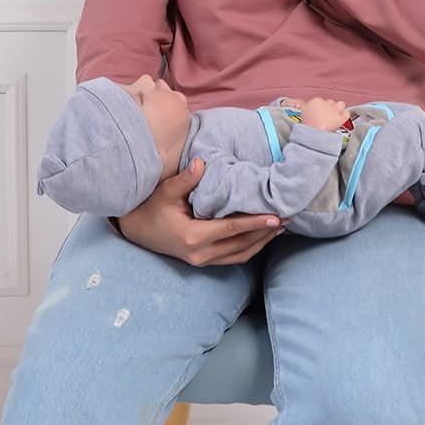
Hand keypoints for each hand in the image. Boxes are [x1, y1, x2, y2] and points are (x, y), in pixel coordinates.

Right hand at [117, 157, 289, 265]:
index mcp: (193, 236)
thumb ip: (185, 179)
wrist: (135, 230)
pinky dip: (250, 248)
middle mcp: (201, 253)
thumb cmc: (150, 208)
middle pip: (241, 245)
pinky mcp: (203, 261)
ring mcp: (202, 260)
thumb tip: (201, 162)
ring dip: (262, 242)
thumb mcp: (165, 191)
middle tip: (288, 218)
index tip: (276, 216)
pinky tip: (262, 238)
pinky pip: (233, 258)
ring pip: (240, 255)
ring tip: (282, 228)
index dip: (255, 223)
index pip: (232, 229)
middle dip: (266, 233)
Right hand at [301, 97, 350, 132]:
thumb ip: (309, 109)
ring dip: (339, 109)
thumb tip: (314, 110)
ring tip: (336, 116)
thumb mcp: (303, 115)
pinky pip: (346, 113)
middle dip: (330, 108)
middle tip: (327, 116)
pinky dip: (344, 116)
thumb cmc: (307, 127)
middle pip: (331, 102)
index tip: (320, 113)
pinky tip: (341, 120)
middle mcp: (326, 103)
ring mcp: (334, 110)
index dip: (321, 107)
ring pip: (340, 104)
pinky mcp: (340, 117)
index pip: (321, 101)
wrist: (313, 134)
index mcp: (315, 101)